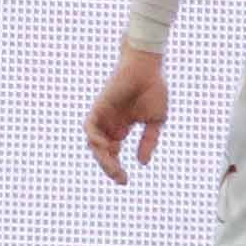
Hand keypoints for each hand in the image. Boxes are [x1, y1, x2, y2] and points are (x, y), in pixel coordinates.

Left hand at [84, 45, 167, 182]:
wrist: (148, 65)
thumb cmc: (154, 88)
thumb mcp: (155, 121)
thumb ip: (148, 141)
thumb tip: (142, 163)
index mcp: (122, 127)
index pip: (112, 154)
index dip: (115, 169)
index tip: (124, 180)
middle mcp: (110, 123)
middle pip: (101, 151)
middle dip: (109, 167)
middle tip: (120, 178)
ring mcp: (104, 114)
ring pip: (94, 142)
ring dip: (101, 157)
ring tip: (114, 166)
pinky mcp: (100, 106)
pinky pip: (90, 126)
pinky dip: (95, 139)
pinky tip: (107, 147)